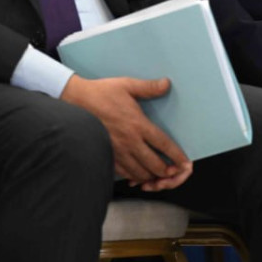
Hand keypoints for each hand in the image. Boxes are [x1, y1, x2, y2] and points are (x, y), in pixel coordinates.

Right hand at [61, 75, 192, 190]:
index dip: (177, 156)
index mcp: (138, 124)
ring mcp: (117, 151)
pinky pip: (124, 173)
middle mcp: (129, 141)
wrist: (75, 102)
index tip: (185, 163)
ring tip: (158, 175)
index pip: (163, 144)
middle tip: (174, 172)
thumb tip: (167, 84)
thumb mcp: (127, 85)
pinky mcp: (107, 156)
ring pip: (140, 173)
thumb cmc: (101, 93)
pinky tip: (139, 174)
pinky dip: (135, 177)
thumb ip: (149, 87)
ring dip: (152, 176)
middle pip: (154, 165)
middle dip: (167, 172)